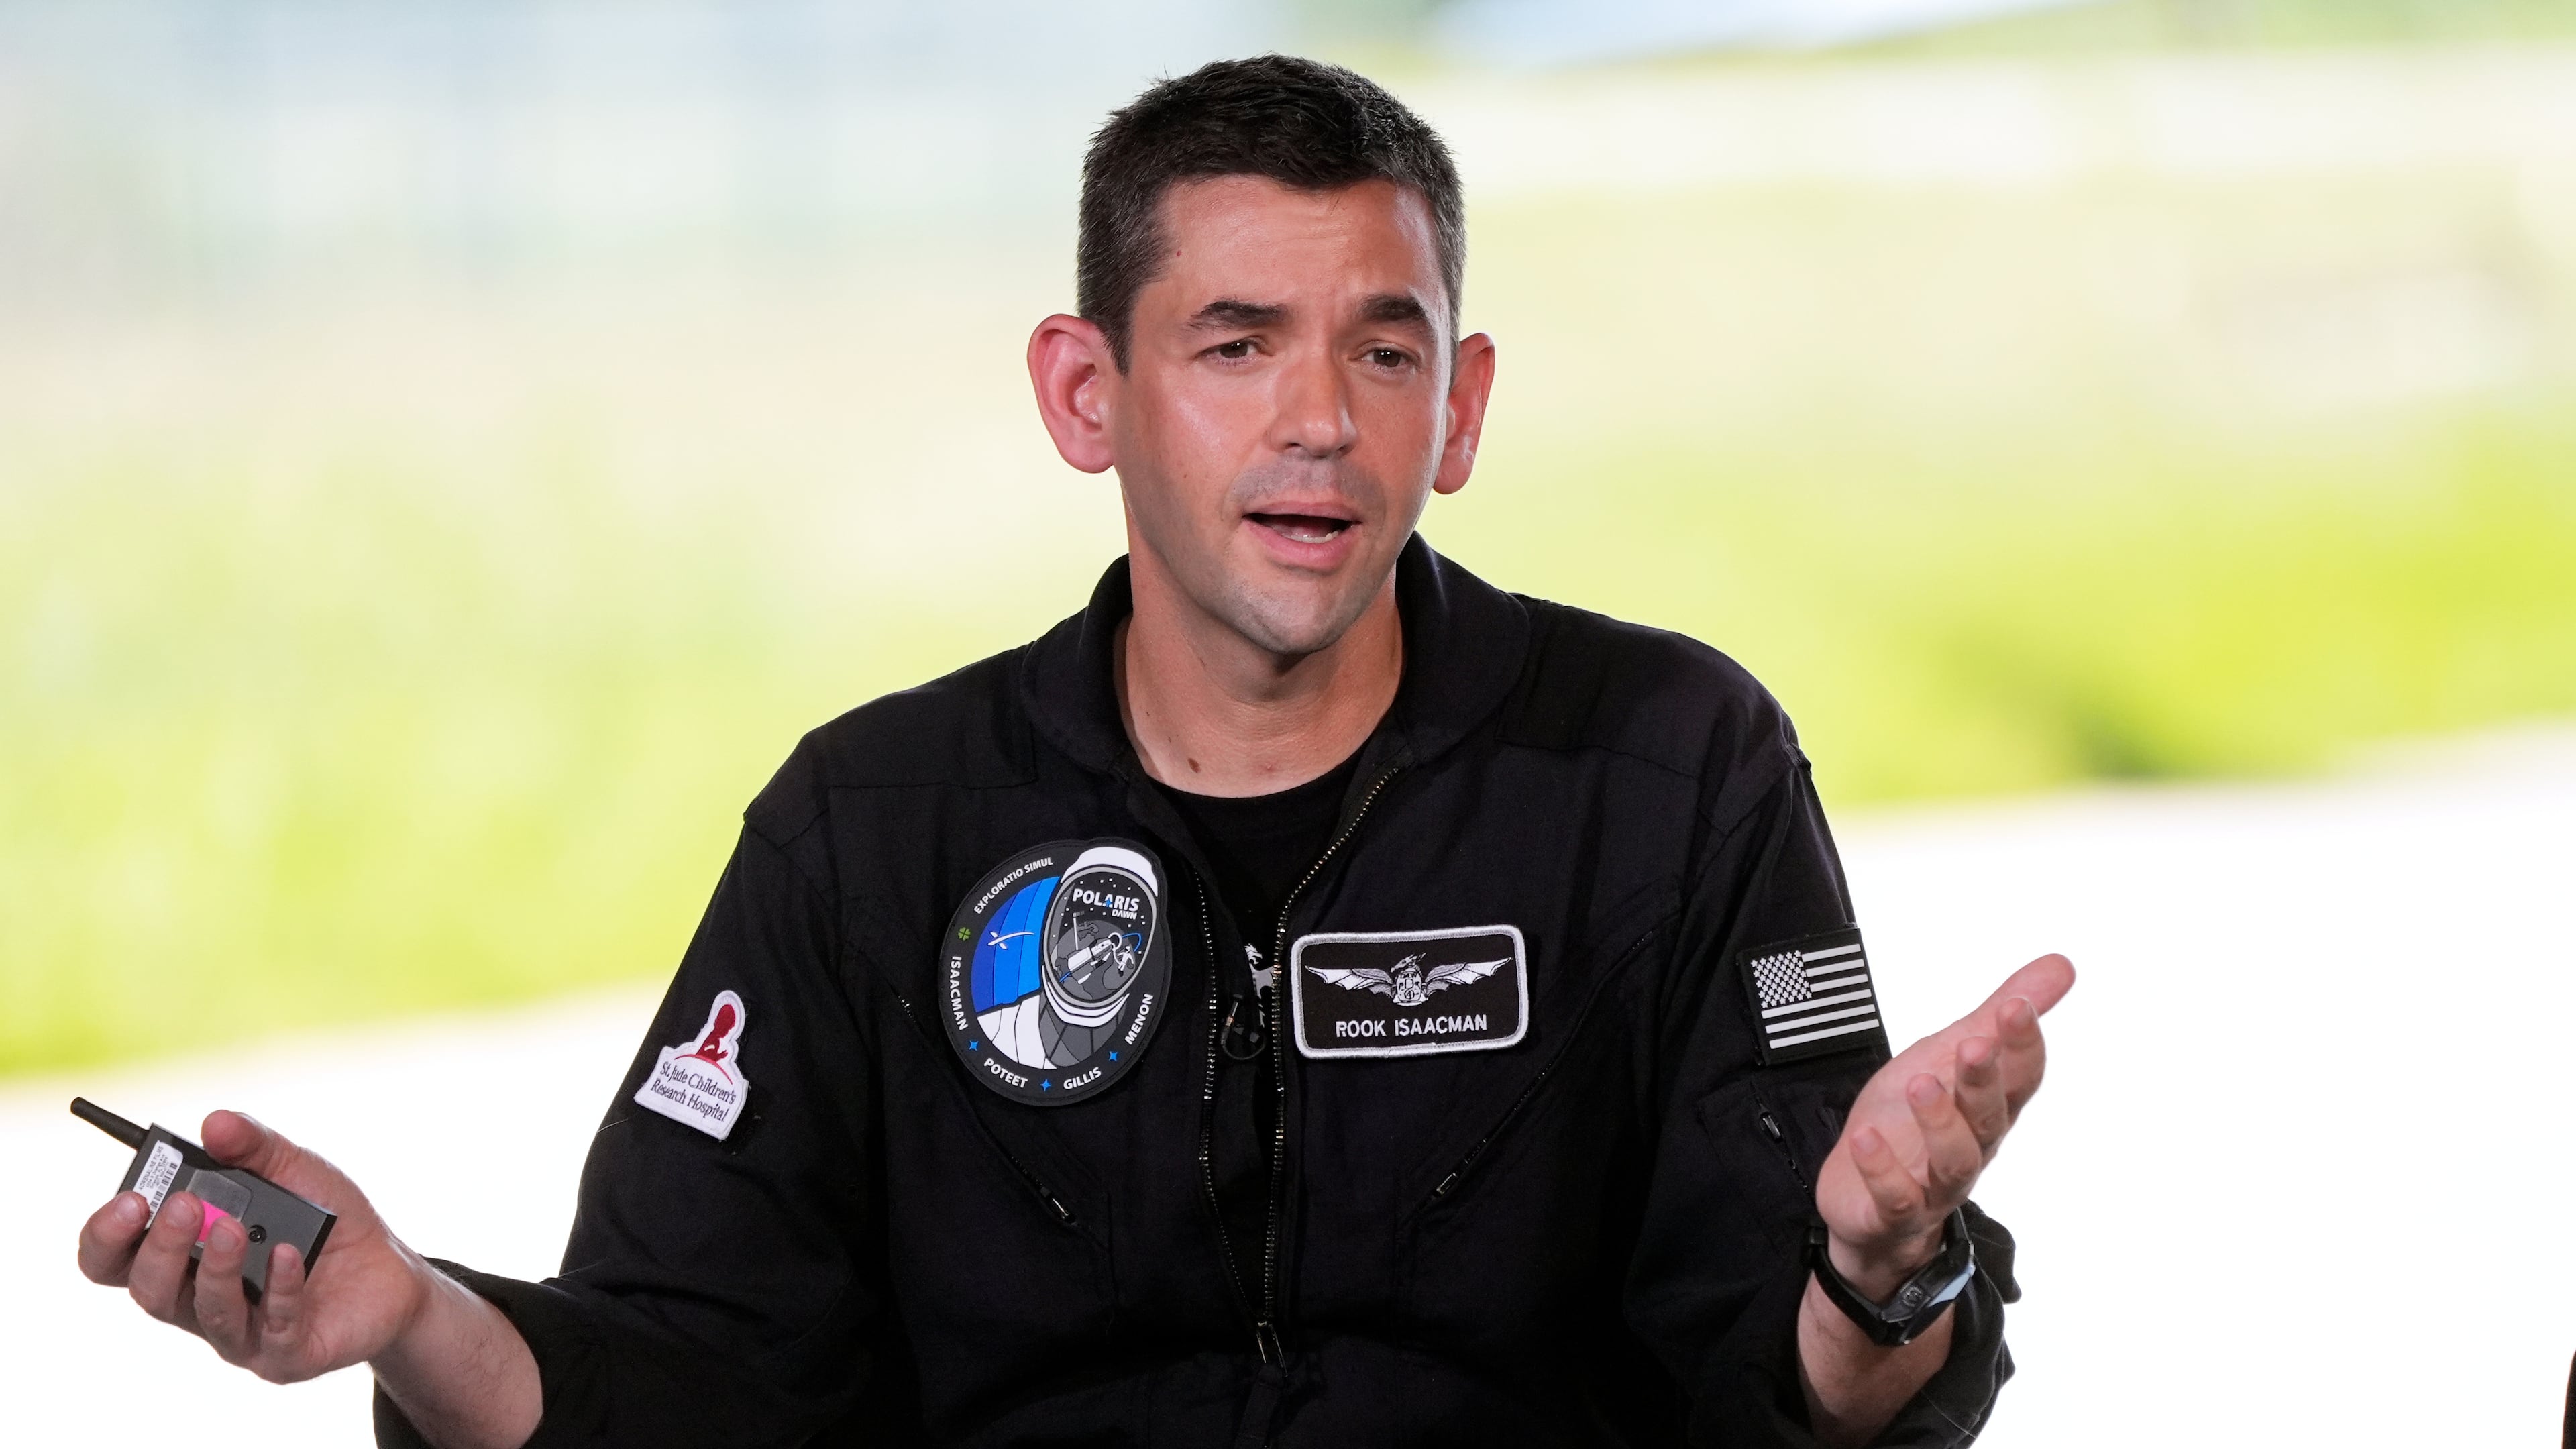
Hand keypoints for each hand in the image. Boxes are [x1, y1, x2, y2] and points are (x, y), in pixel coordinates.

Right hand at [76, 1110, 429, 1382]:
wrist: (392, 1271)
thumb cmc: (329, 1220)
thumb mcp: (295, 1170)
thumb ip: (254, 1147)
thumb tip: (215, 1123)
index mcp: (182, 1256)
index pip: (115, 1258)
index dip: (107, 1235)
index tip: (130, 1199)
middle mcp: (198, 1300)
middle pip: (147, 1289)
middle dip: (159, 1247)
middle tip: (185, 1205)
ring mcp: (240, 1333)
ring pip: (206, 1311)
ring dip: (215, 1268)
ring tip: (233, 1227)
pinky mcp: (285, 1355)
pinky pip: (272, 1328)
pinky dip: (280, 1289)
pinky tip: (291, 1255)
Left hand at [1814, 954, 2073, 1296]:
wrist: (1865, 1199)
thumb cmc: (1912, 1122)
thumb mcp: (1947, 1056)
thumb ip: (1996, 1018)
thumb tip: (2061, 965)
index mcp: (1987, 1108)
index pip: (2020, 1078)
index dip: (2022, 1045)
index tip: (2016, 1006)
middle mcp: (1971, 1147)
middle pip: (1990, 1117)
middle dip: (1985, 1080)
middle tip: (1976, 1044)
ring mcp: (1934, 1184)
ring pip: (1954, 1160)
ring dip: (1940, 1122)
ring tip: (1920, 1084)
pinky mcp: (1894, 1213)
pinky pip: (1896, 1197)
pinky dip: (1883, 1170)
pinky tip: (1867, 1139)